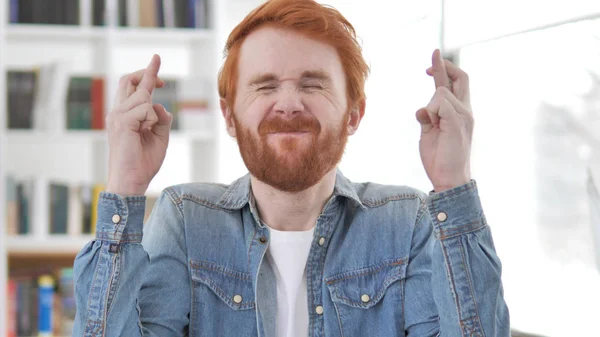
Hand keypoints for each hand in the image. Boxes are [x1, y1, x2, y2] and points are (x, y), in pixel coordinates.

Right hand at [105, 54, 172, 195]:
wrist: (132, 181)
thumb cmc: (143, 162)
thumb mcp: (159, 137)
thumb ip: (161, 119)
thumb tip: (161, 106)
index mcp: (125, 115)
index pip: (133, 87)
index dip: (146, 73)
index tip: (156, 59)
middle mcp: (117, 112)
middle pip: (130, 80)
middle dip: (147, 75)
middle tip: (162, 81)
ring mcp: (117, 116)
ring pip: (144, 97)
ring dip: (153, 113)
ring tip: (145, 133)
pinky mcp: (121, 122)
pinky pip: (146, 109)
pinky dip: (151, 120)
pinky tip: (143, 133)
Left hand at [416, 49, 473, 192]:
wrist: (449, 179)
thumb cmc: (440, 160)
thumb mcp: (429, 135)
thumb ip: (428, 119)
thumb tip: (422, 109)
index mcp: (459, 113)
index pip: (455, 85)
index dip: (444, 71)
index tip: (431, 63)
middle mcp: (465, 111)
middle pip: (461, 78)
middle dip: (444, 65)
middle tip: (433, 54)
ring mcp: (464, 115)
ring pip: (441, 91)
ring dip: (430, 107)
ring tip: (433, 128)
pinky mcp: (458, 120)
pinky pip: (439, 102)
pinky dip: (431, 111)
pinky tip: (433, 125)